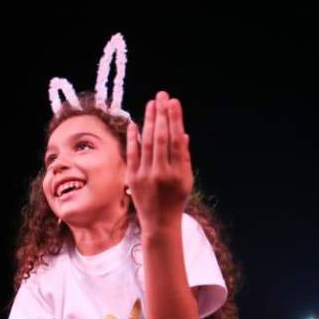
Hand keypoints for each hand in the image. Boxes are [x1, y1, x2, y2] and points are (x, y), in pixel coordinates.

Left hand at [126, 92, 193, 230]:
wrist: (160, 222)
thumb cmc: (176, 198)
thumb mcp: (186, 179)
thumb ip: (183, 156)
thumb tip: (182, 133)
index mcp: (178, 173)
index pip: (176, 140)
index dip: (174, 120)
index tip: (173, 102)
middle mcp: (161, 173)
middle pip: (161, 138)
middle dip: (161, 114)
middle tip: (161, 95)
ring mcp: (145, 176)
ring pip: (147, 143)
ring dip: (149, 121)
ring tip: (151, 104)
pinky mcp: (132, 178)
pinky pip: (132, 154)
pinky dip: (133, 138)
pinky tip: (135, 123)